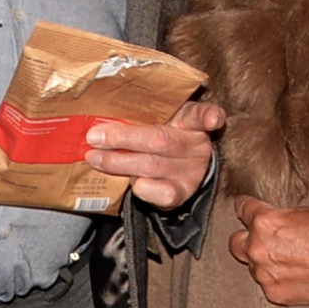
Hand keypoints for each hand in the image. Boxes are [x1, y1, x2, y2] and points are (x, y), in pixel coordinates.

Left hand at [87, 99, 225, 209]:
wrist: (178, 168)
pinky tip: (126, 181)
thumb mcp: (160, 119)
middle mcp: (196, 146)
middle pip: (160, 140)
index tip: (214, 119)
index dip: (209, 116)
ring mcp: (191, 172)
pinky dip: (141, 187)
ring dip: (117, 162)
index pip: (202, 114)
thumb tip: (100, 122)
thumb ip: (142, 117)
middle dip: (122, 138)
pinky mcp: (183, 193)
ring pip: (151, 166)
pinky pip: (161, 193)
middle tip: (94, 137)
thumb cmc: (163, 136)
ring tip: (94, 157)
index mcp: (191, 121)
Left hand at [228, 196, 308, 304]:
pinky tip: (296, 273)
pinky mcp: (274, 293)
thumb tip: (270, 220)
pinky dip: (277, 278)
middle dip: (246, 238)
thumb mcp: (305, 213)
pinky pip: (267, 283)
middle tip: (261, 239)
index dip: (244, 207)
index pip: (242, 209)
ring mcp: (265, 274)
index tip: (244, 209)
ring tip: (289, 259)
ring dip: (264, 261)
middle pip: (235, 242)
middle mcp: (259, 248)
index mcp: (265, 223)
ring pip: (253, 265)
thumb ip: (279, 217)